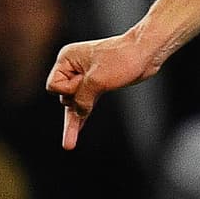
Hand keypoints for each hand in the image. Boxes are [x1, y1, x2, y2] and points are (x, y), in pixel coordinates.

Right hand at [46, 29, 158, 149]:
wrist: (145, 53)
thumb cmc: (121, 59)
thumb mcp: (97, 81)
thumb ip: (83, 99)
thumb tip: (78, 112)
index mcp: (67, 58)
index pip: (53, 85)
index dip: (68, 90)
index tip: (85, 81)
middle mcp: (73, 67)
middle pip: (63, 95)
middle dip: (77, 98)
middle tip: (99, 82)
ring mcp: (85, 77)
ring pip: (73, 103)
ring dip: (74, 119)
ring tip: (68, 145)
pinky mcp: (98, 86)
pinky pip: (84, 105)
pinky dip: (80, 118)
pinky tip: (74, 136)